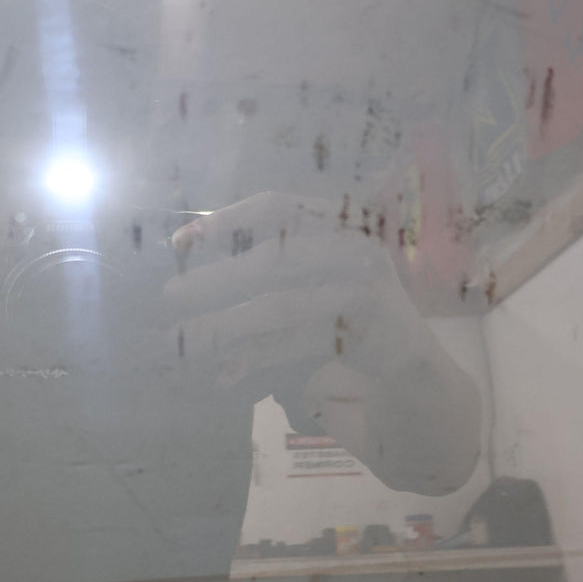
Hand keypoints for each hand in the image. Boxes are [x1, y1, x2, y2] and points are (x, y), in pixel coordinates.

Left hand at [165, 191, 436, 394]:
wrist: (412, 361)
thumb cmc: (350, 309)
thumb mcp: (315, 275)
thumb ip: (272, 263)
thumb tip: (190, 263)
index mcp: (339, 219)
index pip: (276, 207)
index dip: (226, 220)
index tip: (180, 242)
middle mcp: (356, 245)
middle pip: (274, 259)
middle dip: (217, 278)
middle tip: (170, 294)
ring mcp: (365, 287)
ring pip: (280, 307)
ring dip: (226, 326)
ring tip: (183, 341)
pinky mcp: (368, 330)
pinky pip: (297, 344)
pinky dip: (258, 359)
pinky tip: (225, 374)